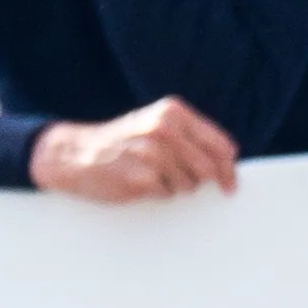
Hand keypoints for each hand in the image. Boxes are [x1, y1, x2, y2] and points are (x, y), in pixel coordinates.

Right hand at [30, 97, 237, 200]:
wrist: (77, 153)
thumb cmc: (125, 143)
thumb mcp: (158, 126)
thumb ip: (191, 138)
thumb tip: (229, 163)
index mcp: (173, 112)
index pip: (221, 146)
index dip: (229, 169)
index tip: (230, 185)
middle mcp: (164, 128)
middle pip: (208, 169)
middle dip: (201, 181)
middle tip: (180, 180)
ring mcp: (152, 153)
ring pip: (189, 185)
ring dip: (175, 186)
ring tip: (152, 174)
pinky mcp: (141, 176)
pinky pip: (167, 194)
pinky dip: (158, 193)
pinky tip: (140, 181)